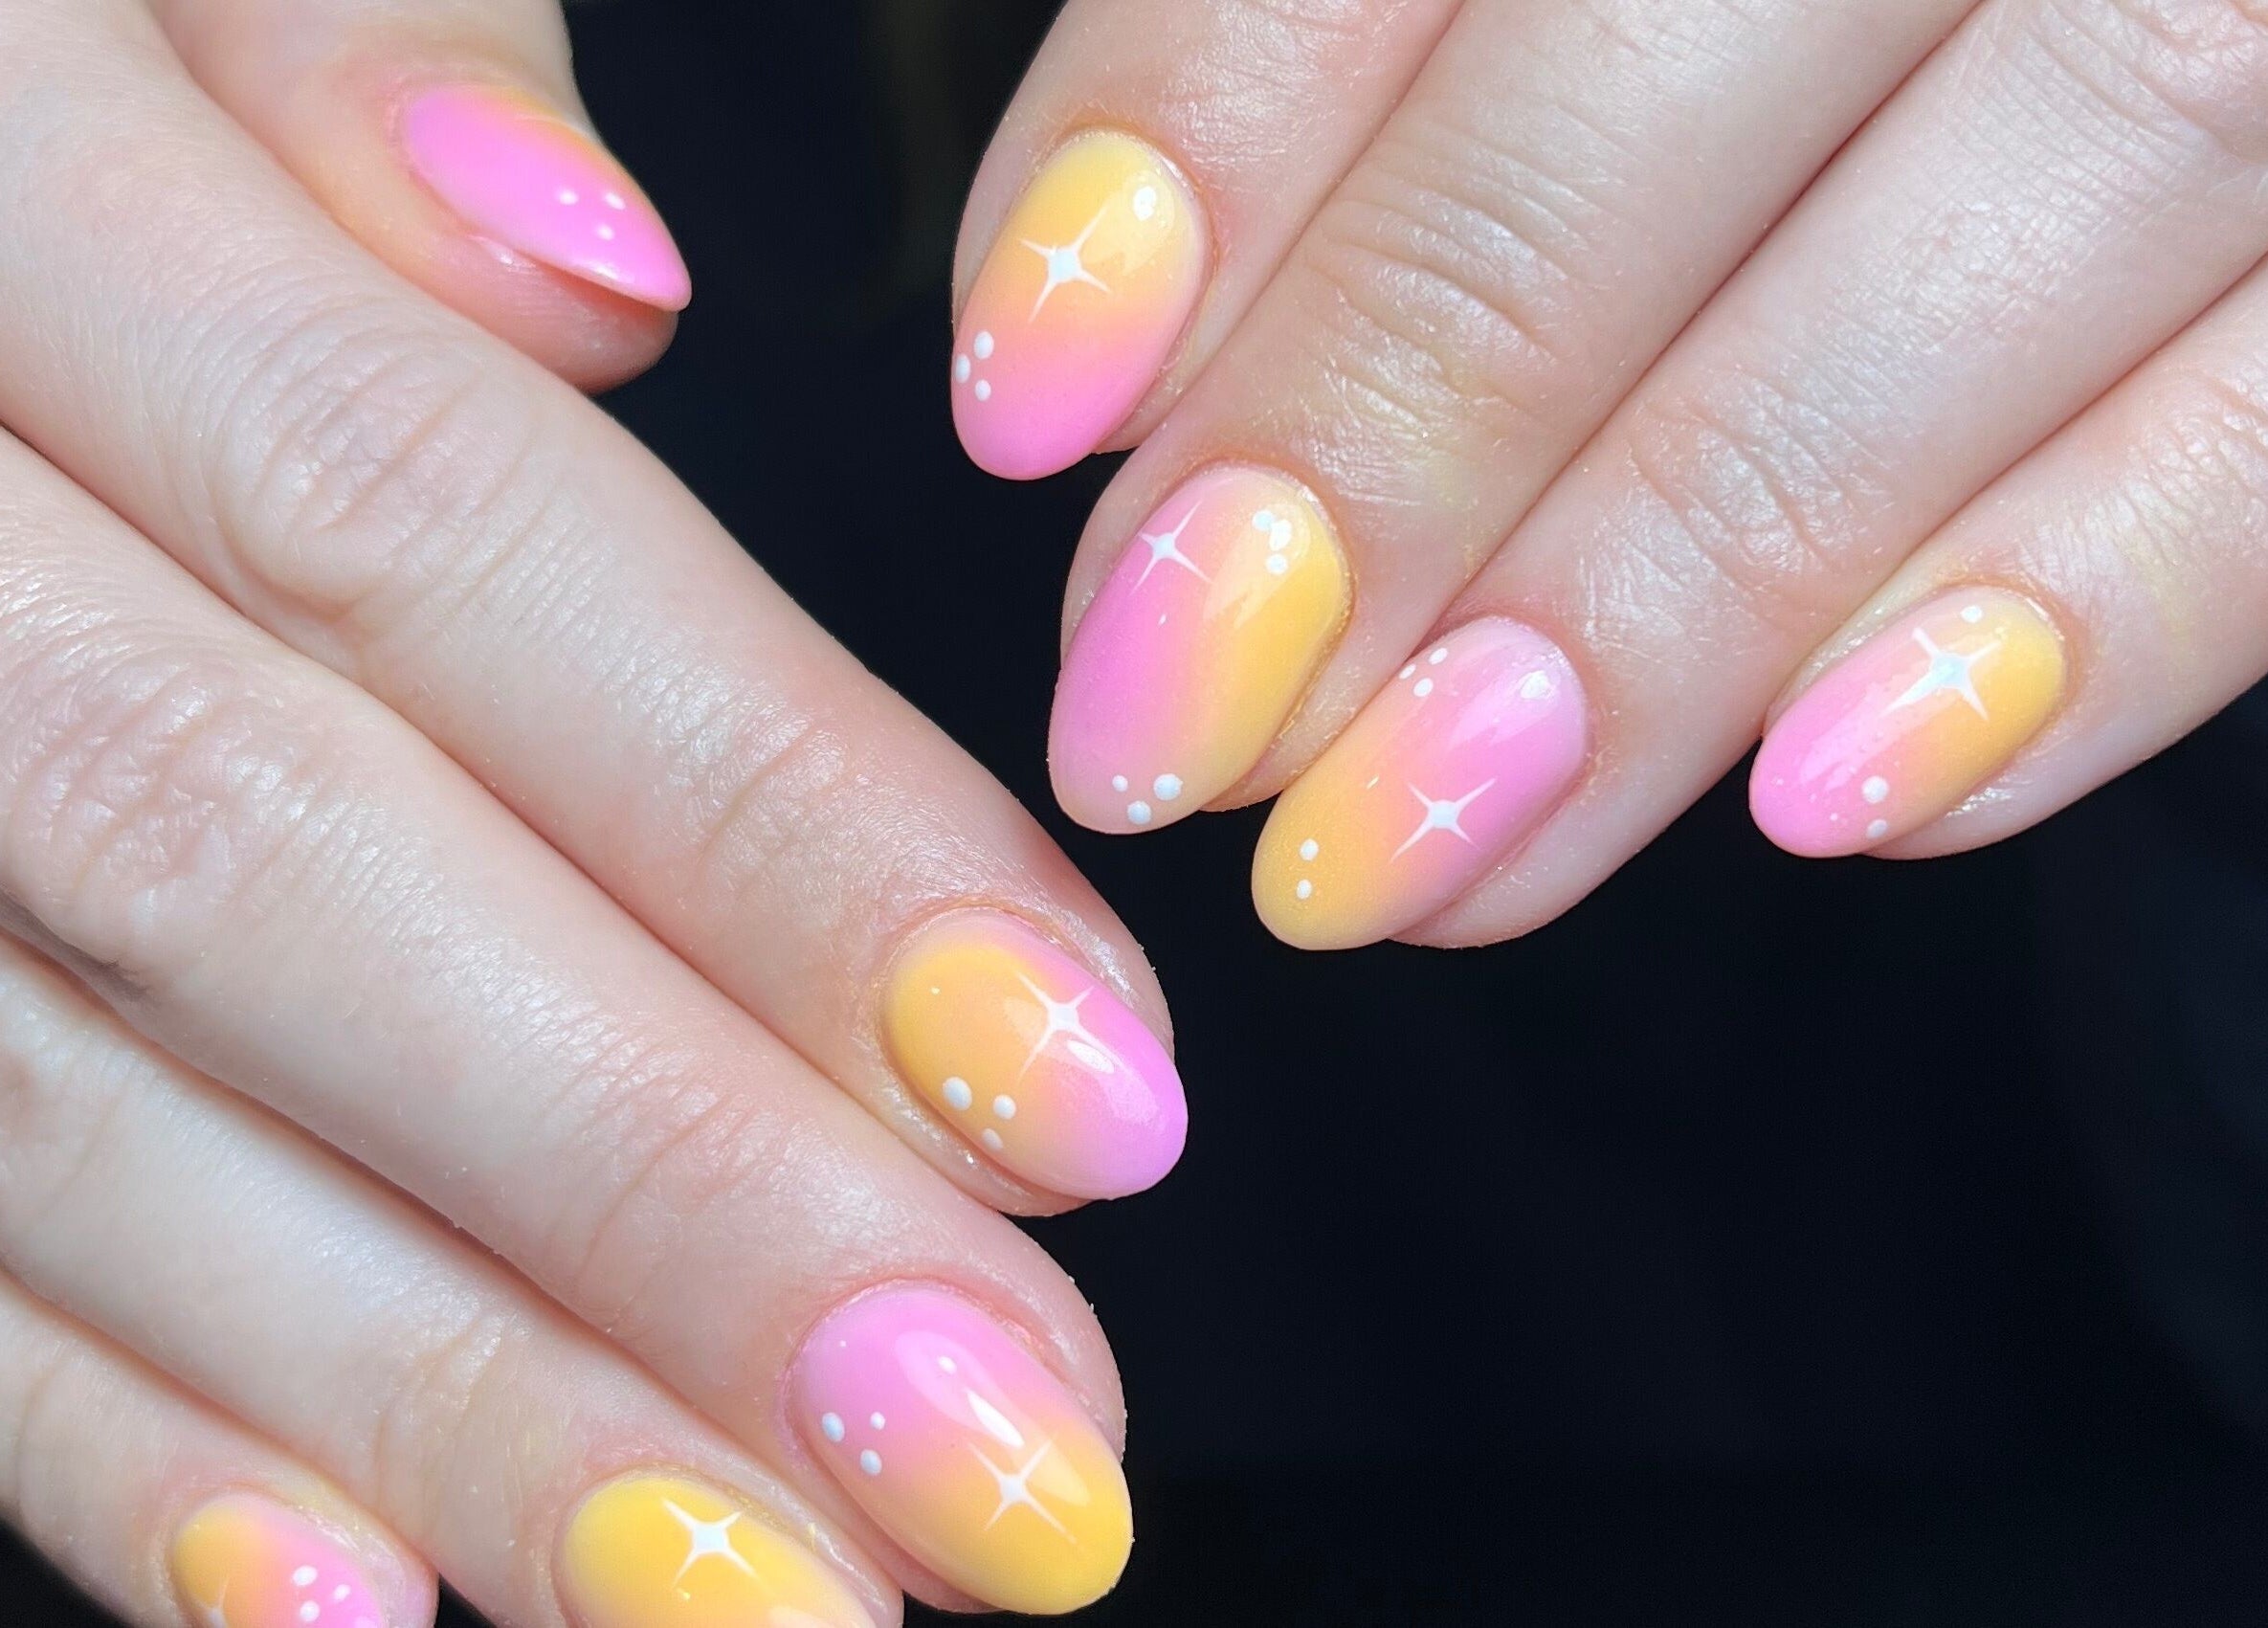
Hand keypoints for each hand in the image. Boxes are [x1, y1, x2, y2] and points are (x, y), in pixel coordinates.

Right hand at [0, 0, 1187, 1620]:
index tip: (1088, 1094)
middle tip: (998, 1458)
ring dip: (442, 1400)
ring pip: (70, 1115)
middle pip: (271, 877)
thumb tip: (576, 262)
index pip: (427, 534)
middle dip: (661, 1202)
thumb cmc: (10, 58)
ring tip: (772, 1595)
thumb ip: (342, 36)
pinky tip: (358, 1605)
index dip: (768, 831)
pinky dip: (100, 1437)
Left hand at [956, 0, 2267, 947]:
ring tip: (1419, 843)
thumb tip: (1080, 336)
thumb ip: (1305, 40)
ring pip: (2035, 203)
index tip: (1030, 411)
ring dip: (1679, 582)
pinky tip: (1852, 804)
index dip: (1213, 136)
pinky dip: (2104, 613)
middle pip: (1687, 54)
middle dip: (1408, 419)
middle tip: (1191, 727)